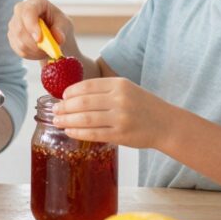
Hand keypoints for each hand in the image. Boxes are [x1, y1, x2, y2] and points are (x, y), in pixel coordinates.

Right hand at [7, 0, 74, 60]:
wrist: (53, 35)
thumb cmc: (59, 25)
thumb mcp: (65, 25)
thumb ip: (61, 30)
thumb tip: (58, 38)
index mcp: (36, 2)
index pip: (28, 11)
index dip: (31, 25)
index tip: (39, 39)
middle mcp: (21, 10)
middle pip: (20, 27)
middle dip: (33, 42)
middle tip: (46, 50)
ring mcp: (14, 23)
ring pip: (19, 40)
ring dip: (34, 50)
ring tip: (46, 50)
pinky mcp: (12, 36)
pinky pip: (18, 48)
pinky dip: (30, 54)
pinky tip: (39, 51)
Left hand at [52, 77, 170, 148]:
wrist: (166, 124)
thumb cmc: (142, 105)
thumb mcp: (127, 89)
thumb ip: (104, 89)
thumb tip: (73, 95)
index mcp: (119, 84)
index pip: (87, 85)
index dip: (70, 91)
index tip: (62, 96)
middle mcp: (119, 99)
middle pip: (83, 102)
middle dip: (64, 107)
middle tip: (54, 110)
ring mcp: (120, 118)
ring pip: (85, 119)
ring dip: (67, 120)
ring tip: (57, 121)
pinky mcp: (120, 135)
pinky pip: (93, 133)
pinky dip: (78, 133)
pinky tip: (69, 132)